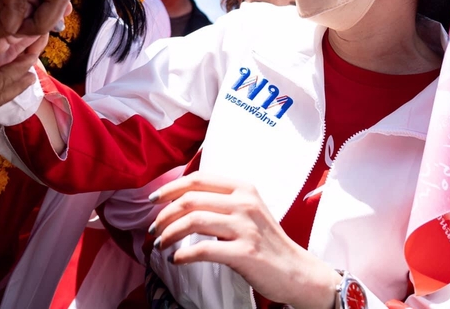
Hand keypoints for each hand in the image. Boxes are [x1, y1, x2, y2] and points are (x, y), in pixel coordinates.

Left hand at [149, 174, 340, 308]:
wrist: (295, 270)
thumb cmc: (267, 242)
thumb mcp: (249, 210)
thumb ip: (222, 201)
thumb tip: (182, 201)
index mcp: (243, 188)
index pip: (198, 179)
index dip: (171, 187)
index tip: (153, 199)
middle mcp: (244, 202)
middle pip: (191, 199)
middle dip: (164, 215)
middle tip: (153, 229)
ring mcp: (245, 227)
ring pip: (193, 221)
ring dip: (169, 233)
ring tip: (160, 244)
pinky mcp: (244, 252)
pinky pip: (203, 249)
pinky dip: (183, 255)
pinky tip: (177, 260)